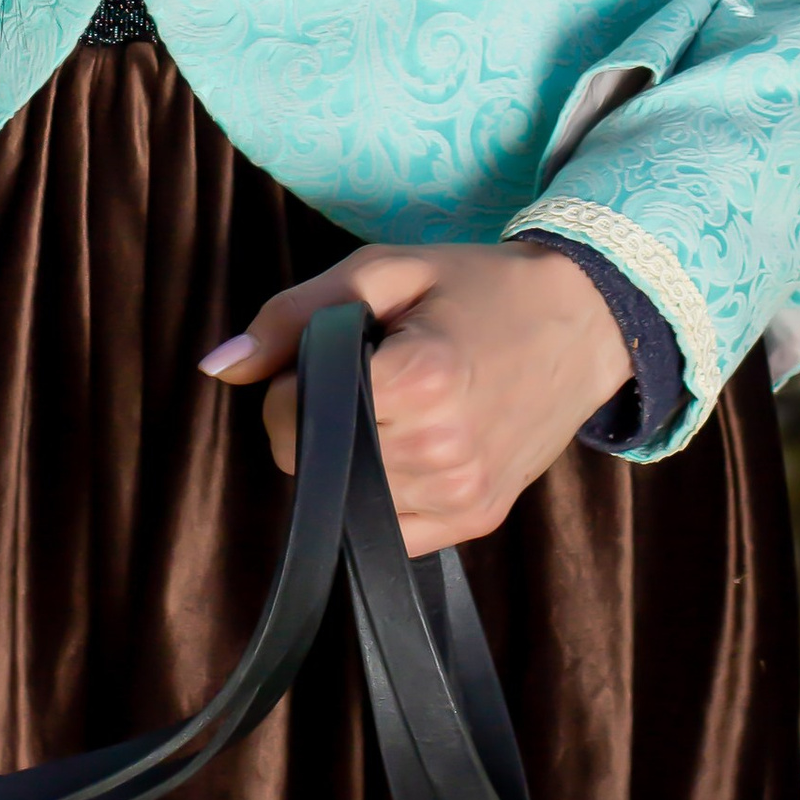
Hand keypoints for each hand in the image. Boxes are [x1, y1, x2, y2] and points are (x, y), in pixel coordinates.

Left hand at [200, 239, 629, 557]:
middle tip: (373, 370)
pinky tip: (417, 439)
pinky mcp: (476, 520)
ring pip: (346, 502)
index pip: (294, 418)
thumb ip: (293, 314)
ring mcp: (463, 496)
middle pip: (314, 466)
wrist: (582, 320)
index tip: (335, 349)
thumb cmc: (476, 287)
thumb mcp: (385, 269)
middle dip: (321, 419)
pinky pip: (387, 529)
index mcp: (422, 379)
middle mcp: (444, 449)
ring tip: (403, 400)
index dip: (293, 381)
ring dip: (353, 456)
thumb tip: (217, 366)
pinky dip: (383, 488)